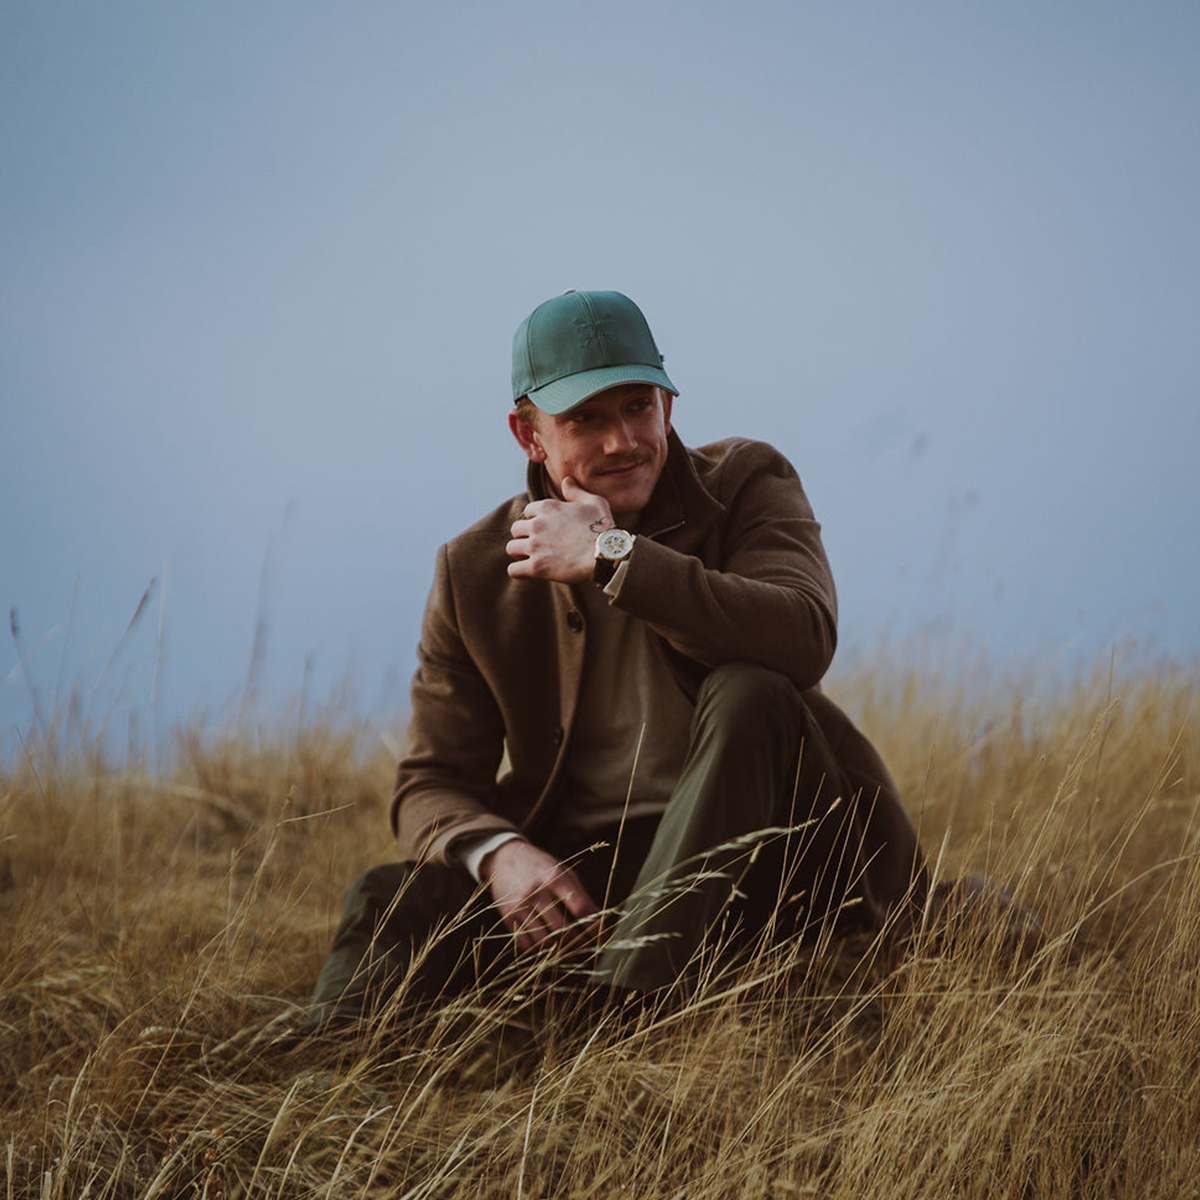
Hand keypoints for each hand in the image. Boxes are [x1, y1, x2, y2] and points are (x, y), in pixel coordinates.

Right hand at [481, 839, 599, 951]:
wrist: (504, 858)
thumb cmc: (541, 866)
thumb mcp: (563, 871)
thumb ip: (581, 895)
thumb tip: (602, 919)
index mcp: (555, 877)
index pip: (580, 907)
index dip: (594, 926)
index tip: (602, 937)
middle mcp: (537, 891)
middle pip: (563, 928)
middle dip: (578, 943)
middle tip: (587, 950)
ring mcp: (520, 905)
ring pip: (544, 940)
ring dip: (560, 951)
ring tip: (570, 952)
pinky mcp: (508, 916)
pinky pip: (526, 943)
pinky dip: (540, 950)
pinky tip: (548, 948)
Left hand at [506, 477, 614, 582]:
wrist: (606, 556)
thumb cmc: (603, 530)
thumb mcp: (595, 502)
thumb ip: (576, 491)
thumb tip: (566, 480)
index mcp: (548, 507)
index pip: (528, 511)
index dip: (535, 520)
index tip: (545, 529)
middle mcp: (537, 524)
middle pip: (516, 529)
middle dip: (524, 536)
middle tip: (537, 545)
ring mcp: (535, 546)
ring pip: (511, 548)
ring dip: (519, 553)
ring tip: (530, 558)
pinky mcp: (536, 567)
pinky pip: (513, 570)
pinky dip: (518, 571)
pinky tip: (528, 572)